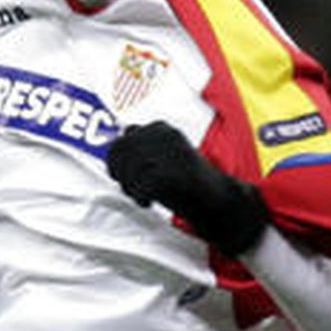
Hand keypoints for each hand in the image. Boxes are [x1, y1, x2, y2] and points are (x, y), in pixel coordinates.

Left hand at [106, 121, 266, 256]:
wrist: (217, 198)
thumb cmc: (188, 181)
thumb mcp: (164, 156)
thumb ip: (142, 148)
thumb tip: (113, 144)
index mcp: (161, 128)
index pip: (121, 140)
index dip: (118, 161)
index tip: (127, 176)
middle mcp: (163, 135)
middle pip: (119, 153)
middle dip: (121, 173)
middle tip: (133, 188)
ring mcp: (167, 153)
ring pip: (127, 169)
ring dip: (130, 188)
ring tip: (144, 196)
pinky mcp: (169, 171)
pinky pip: (139, 185)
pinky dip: (140, 197)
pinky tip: (150, 202)